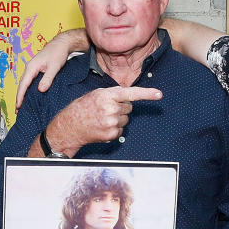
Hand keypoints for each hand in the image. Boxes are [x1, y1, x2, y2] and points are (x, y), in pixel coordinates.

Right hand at [15, 29, 88, 109]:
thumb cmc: (58, 53)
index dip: (20, 96)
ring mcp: (32, 69)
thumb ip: (47, 78)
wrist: (61, 44)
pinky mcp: (36, 70)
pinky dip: (28, 90)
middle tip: (18, 111)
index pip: (23, 84)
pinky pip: (29, 82)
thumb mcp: (54, 67)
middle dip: (19, 98)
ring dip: (23, 94)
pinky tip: (29, 96)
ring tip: (22, 106)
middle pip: (22, 85)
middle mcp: (29, 68)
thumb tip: (40, 90)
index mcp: (31, 67)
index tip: (18, 107)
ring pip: (25, 84)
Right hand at [46, 86, 162, 155]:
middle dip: (121, 108)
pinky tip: (102, 127)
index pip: (130, 93)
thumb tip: (129, 99)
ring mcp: (112, 123)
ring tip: (102, 119)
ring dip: (117, 118)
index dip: (147, 94)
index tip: (159, 94)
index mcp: (107, 96)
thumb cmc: (83, 108)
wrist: (70, 126)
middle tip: (105, 109)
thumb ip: (114, 95)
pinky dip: (114, 129)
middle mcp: (111, 109)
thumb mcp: (97, 94)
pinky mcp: (112, 135)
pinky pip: (121, 130)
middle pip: (129, 108)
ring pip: (126, 119)